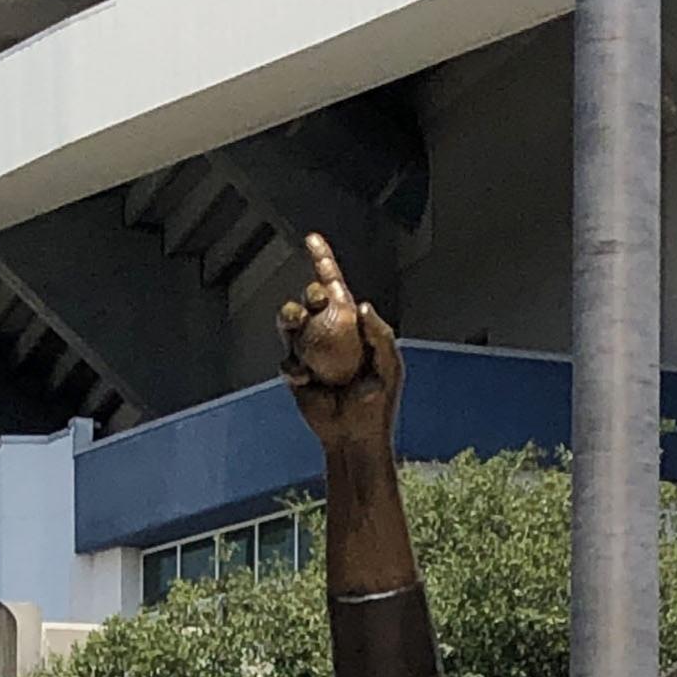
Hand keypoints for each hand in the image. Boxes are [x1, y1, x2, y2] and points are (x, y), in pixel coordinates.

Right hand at [278, 233, 403, 447]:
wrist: (355, 436)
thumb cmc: (378, 402)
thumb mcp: (389, 366)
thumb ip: (380, 334)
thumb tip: (361, 306)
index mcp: (350, 323)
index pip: (334, 286)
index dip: (323, 261)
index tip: (311, 240)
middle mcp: (326, 332)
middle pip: (308, 299)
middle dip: (308, 297)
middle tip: (313, 307)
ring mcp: (308, 352)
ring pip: (289, 323)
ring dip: (290, 320)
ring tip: (297, 329)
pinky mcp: (296, 374)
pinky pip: (286, 361)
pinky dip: (293, 367)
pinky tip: (305, 379)